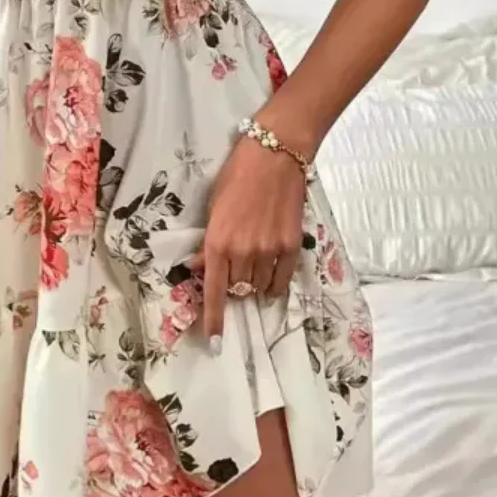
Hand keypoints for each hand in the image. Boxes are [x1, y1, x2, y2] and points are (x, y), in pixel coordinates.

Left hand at [191, 137, 306, 350]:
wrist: (276, 154)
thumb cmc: (237, 175)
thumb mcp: (214, 208)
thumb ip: (210, 242)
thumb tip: (203, 268)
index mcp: (218, 242)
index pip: (215, 292)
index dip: (213, 320)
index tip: (214, 342)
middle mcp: (243, 252)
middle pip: (238, 290)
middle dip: (233, 287)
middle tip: (234, 270)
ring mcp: (270, 251)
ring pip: (259, 287)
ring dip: (253, 283)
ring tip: (253, 262)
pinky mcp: (292, 246)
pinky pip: (281, 280)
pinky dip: (274, 283)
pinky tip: (271, 276)